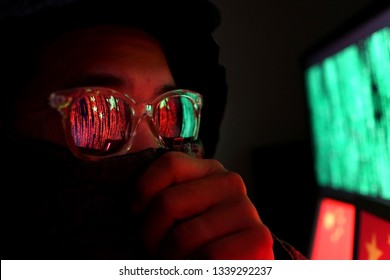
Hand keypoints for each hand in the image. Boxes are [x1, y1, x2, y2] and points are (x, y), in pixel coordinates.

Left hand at [131, 151, 273, 258]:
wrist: (231, 265)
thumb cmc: (196, 241)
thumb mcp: (179, 211)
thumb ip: (166, 197)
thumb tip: (132, 202)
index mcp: (209, 171)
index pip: (169, 164)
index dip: (142, 192)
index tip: (136, 214)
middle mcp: (231, 183)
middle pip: (168, 202)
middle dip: (150, 235)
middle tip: (155, 249)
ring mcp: (246, 210)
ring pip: (184, 235)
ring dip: (169, 258)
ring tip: (174, 261)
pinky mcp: (258, 239)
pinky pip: (209, 256)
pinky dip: (192, 269)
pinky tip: (196, 267)